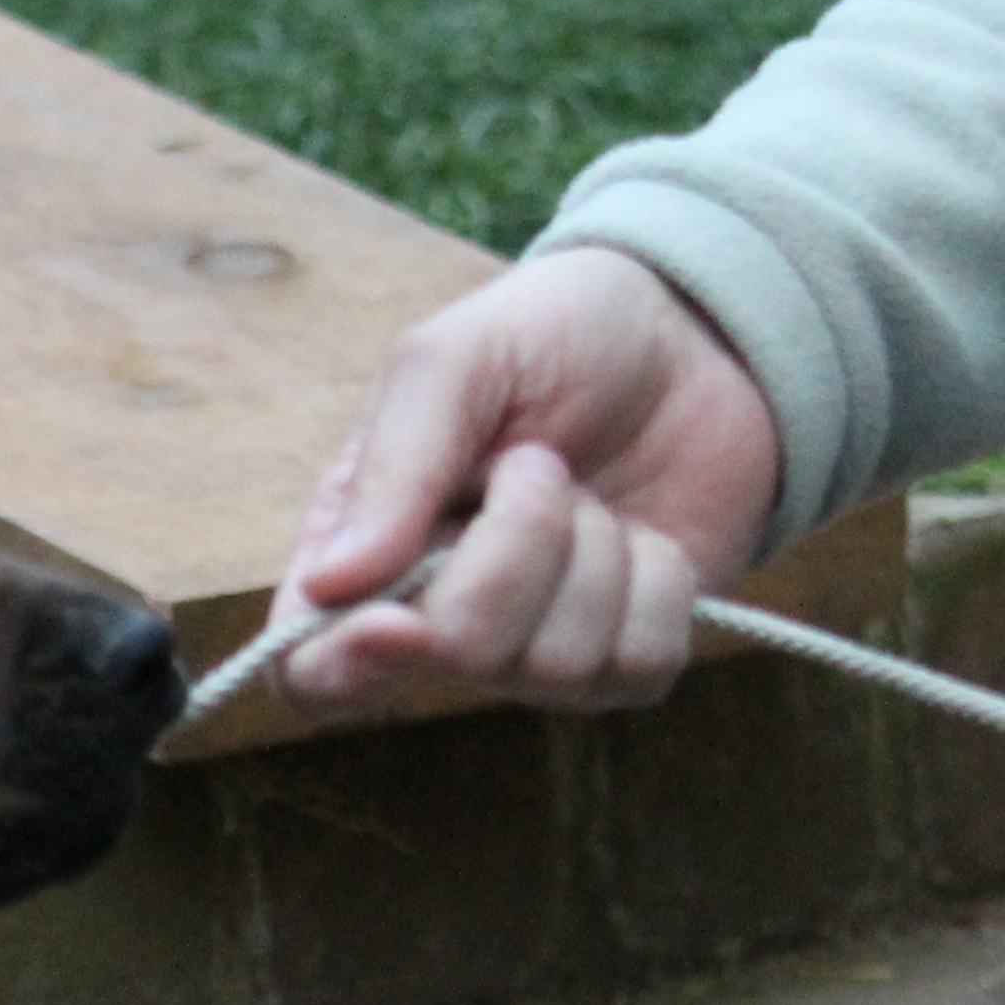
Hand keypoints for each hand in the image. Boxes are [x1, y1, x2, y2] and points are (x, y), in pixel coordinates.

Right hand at [271, 248, 783, 713]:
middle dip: (515, 547)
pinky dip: (658, 584)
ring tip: (586, 490)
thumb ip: (392, 466)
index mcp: (361, 556)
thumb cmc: (550, 336)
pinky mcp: (625, 660)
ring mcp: (534, 650)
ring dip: (595, 553)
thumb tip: (329, 586)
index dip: (345, 667)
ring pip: (558, 665)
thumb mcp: (453, 362)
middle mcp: (438, 619)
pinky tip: (644, 536)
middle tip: (534, 463)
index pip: (313, 671)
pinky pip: (640, 665)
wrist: (691, 333)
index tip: (394, 620)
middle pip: (456, 653)